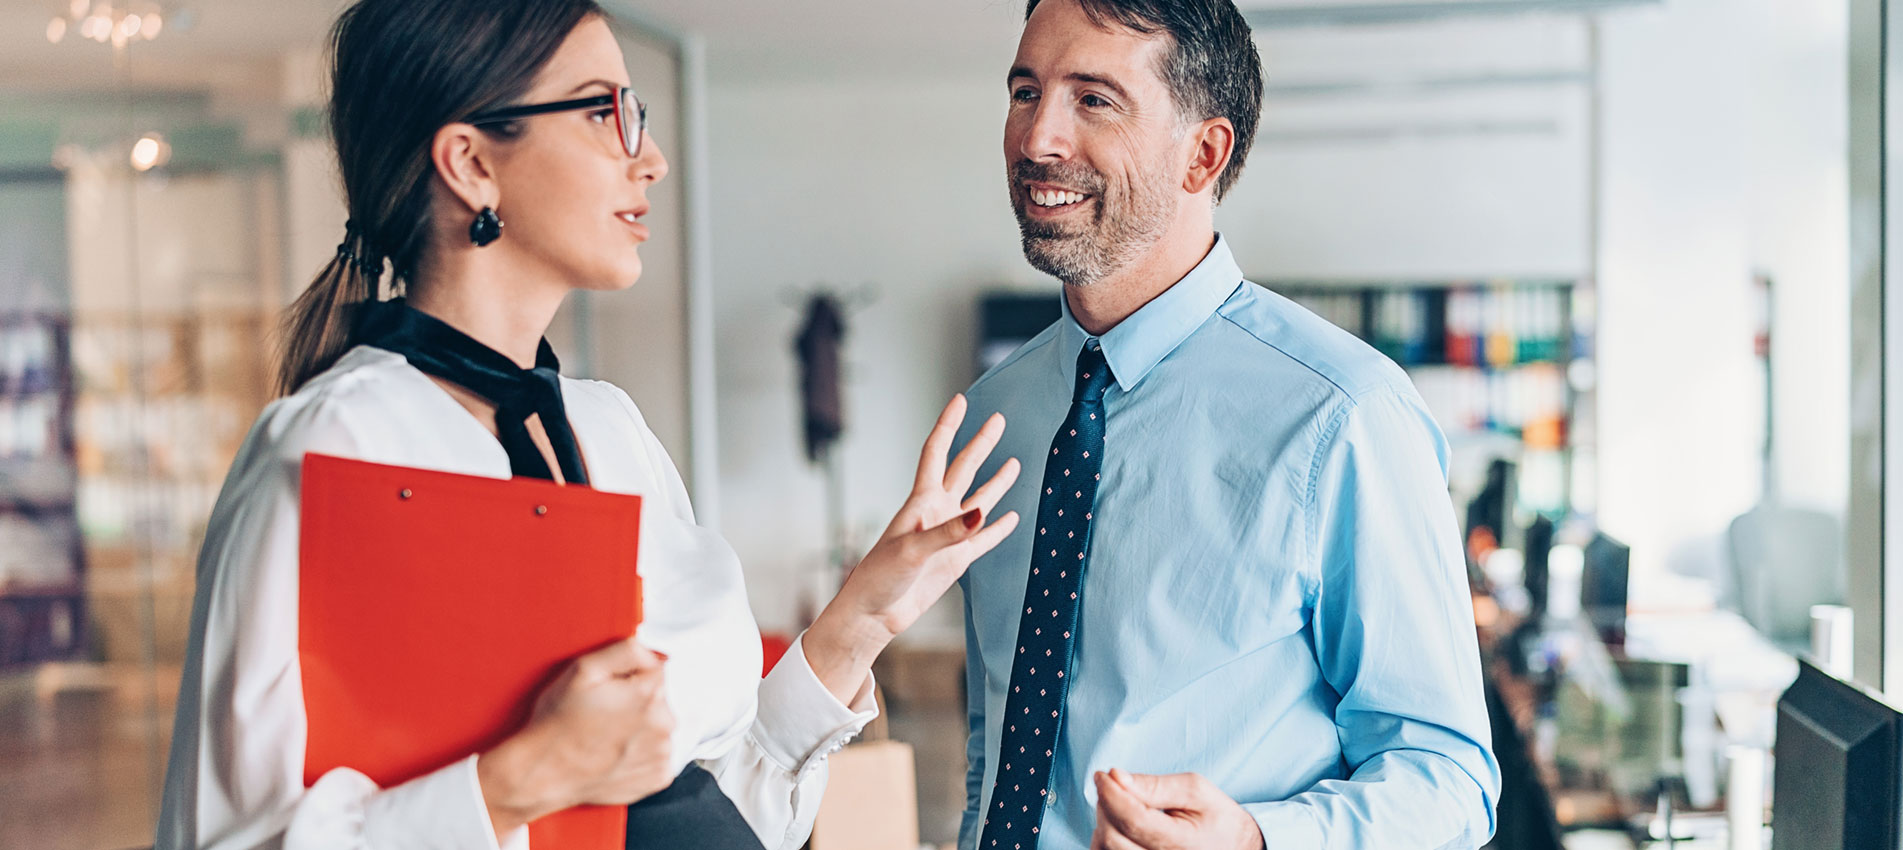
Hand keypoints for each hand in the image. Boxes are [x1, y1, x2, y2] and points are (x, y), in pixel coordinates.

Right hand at [477, 639, 674, 838]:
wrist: (543, 774)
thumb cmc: (558, 724)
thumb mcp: (583, 670)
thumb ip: (627, 651)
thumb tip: (655, 653)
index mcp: (648, 695)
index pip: (656, 670)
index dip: (629, 677)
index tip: (609, 691)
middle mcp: (663, 725)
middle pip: (660, 700)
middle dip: (636, 702)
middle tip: (603, 715)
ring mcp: (662, 754)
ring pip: (658, 728)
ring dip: (640, 729)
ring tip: (606, 737)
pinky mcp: (659, 777)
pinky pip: (658, 756)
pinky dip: (642, 755)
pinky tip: (616, 755)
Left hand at [805, 394, 1020, 701]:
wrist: (873, 614)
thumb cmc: (880, 578)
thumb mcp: (911, 551)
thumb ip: (949, 532)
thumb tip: (984, 513)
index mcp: (920, 502)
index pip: (936, 452)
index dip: (949, 425)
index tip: (961, 400)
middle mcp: (936, 513)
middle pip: (963, 470)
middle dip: (981, 444)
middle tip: (999, 420)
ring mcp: (948, 536)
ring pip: (978, 501)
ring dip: (995, 483)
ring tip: (1014, 464)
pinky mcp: (956, 561)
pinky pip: (984, 540)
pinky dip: (999, 528)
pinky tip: (1012, 517)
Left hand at [1091, 768, 1264, 849]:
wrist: (1236, 849)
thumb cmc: (1217, 818)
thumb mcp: (1196, 791)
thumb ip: (1155, 786)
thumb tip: (1116, 777)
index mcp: (1184, 844)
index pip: (1133, 820)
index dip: (1111, 793)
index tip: (1103, 774)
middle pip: (1113, 837)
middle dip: (1105, 806)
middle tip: (1113, 786)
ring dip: (1103, 824)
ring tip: (1120, 807)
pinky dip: (1105, 840)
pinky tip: (1120, 826)